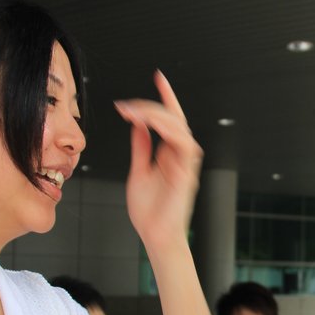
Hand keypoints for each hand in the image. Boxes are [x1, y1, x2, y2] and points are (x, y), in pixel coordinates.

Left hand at [114, 70, 202, 250]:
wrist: (156, 237)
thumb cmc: (149, 212)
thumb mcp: (138, 172)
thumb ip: (141, 148)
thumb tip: (138, 125)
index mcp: (170, 155)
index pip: (171, 120)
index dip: (166, 98)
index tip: (159, 77)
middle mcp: (181, 157)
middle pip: (175, 119)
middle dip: (154, 104)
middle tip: (128, 105)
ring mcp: (185, 165)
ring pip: (180, 128)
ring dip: (158, 116)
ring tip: (134, 113)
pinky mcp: (186, 174)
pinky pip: (183, 145)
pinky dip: (169, 131)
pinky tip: (150, 125)